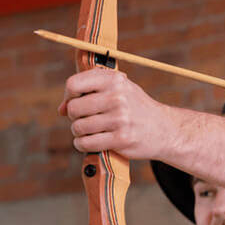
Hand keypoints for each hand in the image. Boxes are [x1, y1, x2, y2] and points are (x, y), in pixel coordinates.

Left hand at [59, 69, 175, 159]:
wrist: (163, 128)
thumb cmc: (134, 107)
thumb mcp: (117, 89)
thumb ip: (89, 92)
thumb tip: (61, 109)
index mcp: (114, 80)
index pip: (73, 85)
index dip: (68, 96)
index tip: (75, 101)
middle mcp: (117, 96)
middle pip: (73, 108)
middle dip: (74, 116)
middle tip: (85, 119)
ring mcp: (120, 119)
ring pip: (78, 127)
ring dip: (79, 132)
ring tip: (90, 131)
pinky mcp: (121, 139)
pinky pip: (86, 143)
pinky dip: (83, 144)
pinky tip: (91, 141)